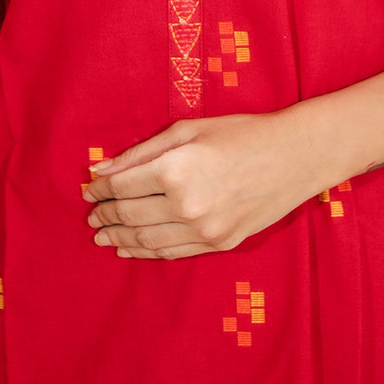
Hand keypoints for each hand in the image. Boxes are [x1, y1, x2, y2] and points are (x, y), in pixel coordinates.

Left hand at [82, 111, 324, 259]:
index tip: (89, 190)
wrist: (294, 157)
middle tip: (90, 216)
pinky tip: (131, 248)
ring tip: (102, 236)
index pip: (122, 187)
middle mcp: (186, 205)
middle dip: (105, 216)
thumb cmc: (241, 133)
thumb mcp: (189, 130)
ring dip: (119, 238)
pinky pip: (172, 253)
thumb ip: (141, 152)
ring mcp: (204, 230)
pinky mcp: (219, 244)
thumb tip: (101, 169)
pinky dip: (146, 252)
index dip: (100, 190)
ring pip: (147, 241)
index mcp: (176, 170)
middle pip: (130, 215)